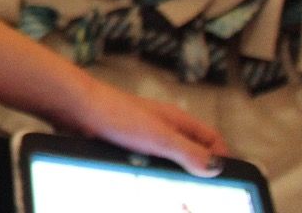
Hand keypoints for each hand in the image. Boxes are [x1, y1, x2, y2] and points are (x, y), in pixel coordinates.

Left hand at [58, 76, 230, 176]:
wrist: (75, 107)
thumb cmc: (115, 114)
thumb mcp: (160, 137)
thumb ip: (189, 152)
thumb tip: (217, 168)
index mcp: (177, 121)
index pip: (212, 140)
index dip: (221, 159)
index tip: (226, 182)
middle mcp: (163, 125)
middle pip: (190, 151)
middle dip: (196, 172)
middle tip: (198, 194)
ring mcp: (143, 134)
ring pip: (166, 158)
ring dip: (170, 175)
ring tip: (173, 193)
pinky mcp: (125, 142)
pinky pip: (144, 161)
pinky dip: (148, 173)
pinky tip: (144, 183)